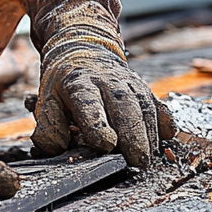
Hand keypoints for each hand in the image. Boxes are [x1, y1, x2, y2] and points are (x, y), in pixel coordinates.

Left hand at [30, 5, 159, 167]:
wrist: (83, 49)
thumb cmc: (65, 83)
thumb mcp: (46, 101)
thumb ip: (48, 129)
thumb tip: (57, 150)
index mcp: (79, 84)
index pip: (90, 106)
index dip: (98, 127)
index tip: (104, 146)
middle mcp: (107, 81)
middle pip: (125, 108)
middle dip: (133, 138)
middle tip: (136, 163)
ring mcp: (129, 83)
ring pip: (145, 108)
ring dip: (149, 135)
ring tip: (147, 159)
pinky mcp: (144, 88)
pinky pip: (159, 105)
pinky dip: (165, 122)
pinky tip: (164, 138)